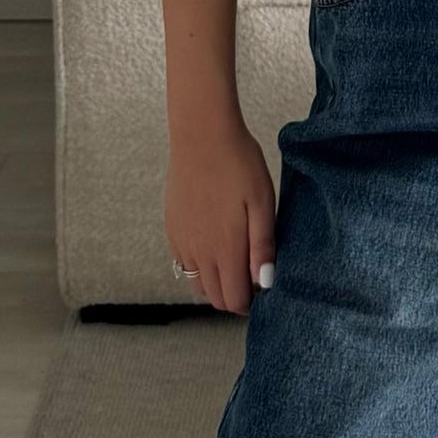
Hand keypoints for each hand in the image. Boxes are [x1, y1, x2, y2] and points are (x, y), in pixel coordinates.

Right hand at [165, 114, 277, 314]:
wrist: (201, 136)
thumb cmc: (238, 164)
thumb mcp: (262, 202)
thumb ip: (262, 245)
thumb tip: (265, 282)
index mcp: (225, 249)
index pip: (234, 300)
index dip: (250, 301)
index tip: (262, 286)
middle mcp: (199, 252)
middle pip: (214, 298)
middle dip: (234, 296)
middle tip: (251, 276)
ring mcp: (182, 242)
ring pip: (197, 284)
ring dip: (216, 284)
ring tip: (234, 262)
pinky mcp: (172, 229)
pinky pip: (183, 264)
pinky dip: (199, 267)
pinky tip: (214, 246)